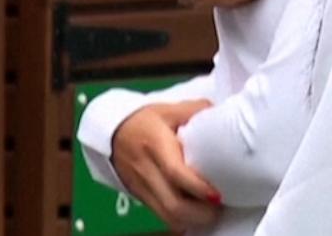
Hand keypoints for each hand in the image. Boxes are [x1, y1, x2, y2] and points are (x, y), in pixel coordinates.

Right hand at [110, 100, 221, 231]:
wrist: (112, 131)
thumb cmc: (142, 121)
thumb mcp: (166, 110)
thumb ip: (193, 110)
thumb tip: (218, 111)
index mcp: (156, 146)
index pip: (175, 172)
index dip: (198, 187)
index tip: (218, 194)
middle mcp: (147, 170)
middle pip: (173, 205)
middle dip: (201, 213)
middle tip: (219, 206)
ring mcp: (143, 187)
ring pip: (168, 217)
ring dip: (192, 220)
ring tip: (209, 212)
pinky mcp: (141, 197)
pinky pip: (163, 217)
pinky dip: (181, 220)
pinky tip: (194, 213)